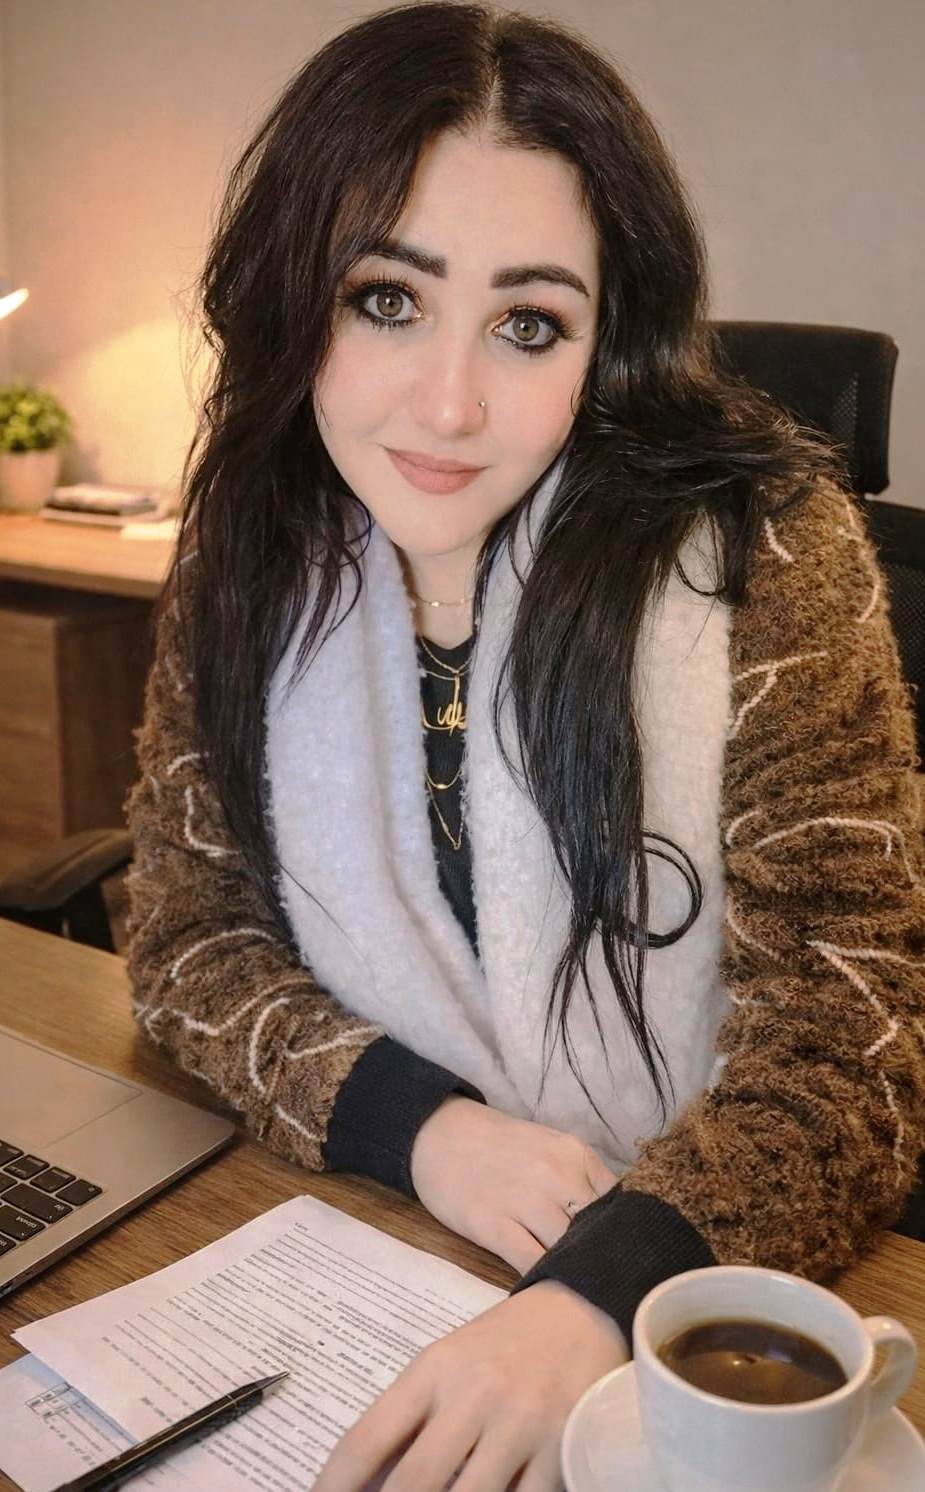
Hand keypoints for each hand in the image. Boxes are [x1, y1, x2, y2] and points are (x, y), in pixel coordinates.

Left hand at [312, 1278, 628, 1491]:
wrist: (584, 1305)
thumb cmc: (505, 1342)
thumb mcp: (448, 1362)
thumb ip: (412, 1417)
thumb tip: (365, 1481)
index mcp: (433, 1370)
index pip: (366, 1440)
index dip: (333, 1485)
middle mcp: (472, 1395)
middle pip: (412, 1484)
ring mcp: (520, 1424)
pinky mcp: (563, 1449)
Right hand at [410, 1097, 618, 1272]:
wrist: (438, 1133)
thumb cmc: (499, 1146)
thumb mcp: (551, 1148)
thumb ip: (584, 1180)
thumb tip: (618, 1226)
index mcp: (575, 1155)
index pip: (618, 1205)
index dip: (625, 1235)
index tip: (627, 1257)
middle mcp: (556, 1175)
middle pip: (597, 1232)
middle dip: (603, 1258)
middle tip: (608, 1283)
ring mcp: (524, 1201)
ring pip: (568, 1250)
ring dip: (574, 1272)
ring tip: (580, 1292)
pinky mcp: (493, 1225)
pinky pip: (531, 1263)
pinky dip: (544, 1280)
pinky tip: (548, 1289)